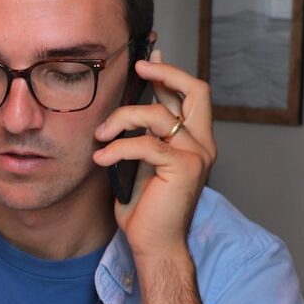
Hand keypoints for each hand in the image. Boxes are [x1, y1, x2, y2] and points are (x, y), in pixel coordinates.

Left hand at [92, 49, 215, 303]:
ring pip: (159, 114)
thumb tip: (122, 108)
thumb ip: (141, 135)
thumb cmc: (145, 207)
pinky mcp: (182, 168)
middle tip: (138, 68)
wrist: (155, 244)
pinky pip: (144, 144)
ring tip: (101, 134)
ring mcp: (196, 155)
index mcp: (195, 140)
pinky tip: (101, 159)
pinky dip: (117, 148)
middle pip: (196, 90)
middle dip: (165, 72)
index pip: (191, 94)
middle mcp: (202, 143)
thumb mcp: (140, 162)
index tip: (146, 58)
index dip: (169, 72)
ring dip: (122, 118)